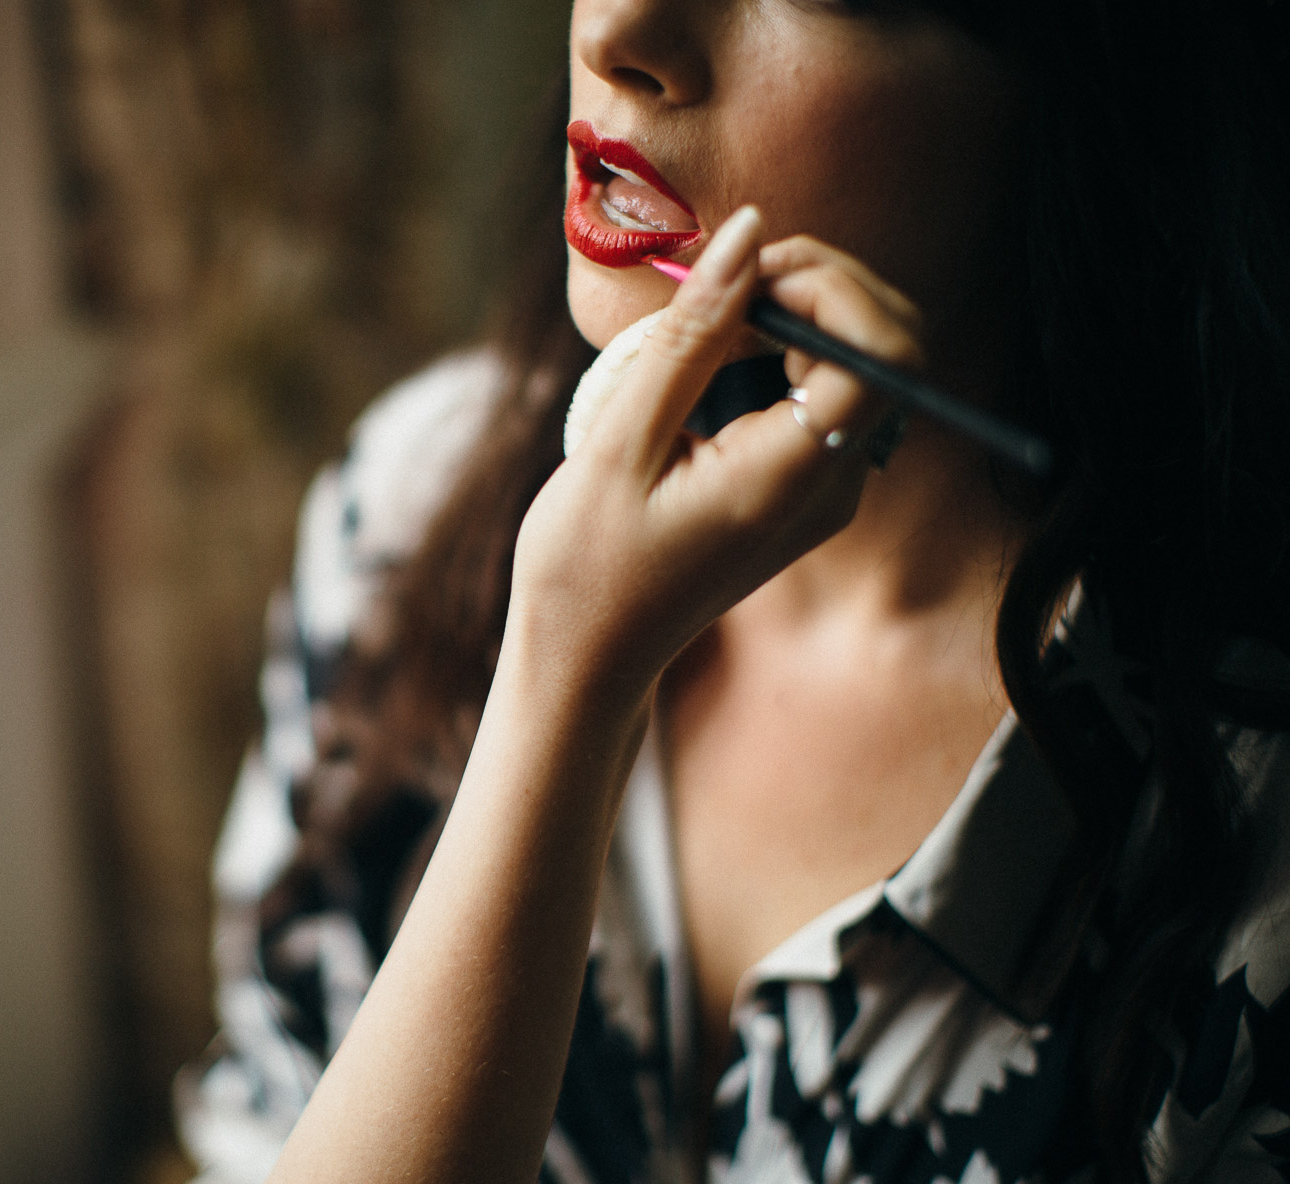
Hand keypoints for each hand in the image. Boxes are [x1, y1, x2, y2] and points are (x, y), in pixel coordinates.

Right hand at [506, 206, 924, 712]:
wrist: (585, 658)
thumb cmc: (584, 564)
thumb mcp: (618, 441)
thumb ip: (691, 334)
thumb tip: (750, 232)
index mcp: (791, 480)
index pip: (883, 353)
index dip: (830, 287)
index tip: (745, 276)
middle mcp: (831, 487)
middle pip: (890, 346)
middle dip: (822, 285)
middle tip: (730, 279)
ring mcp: (826, 492)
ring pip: (865, 362)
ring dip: (800, 312)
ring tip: (712, 317)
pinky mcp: (806, 490)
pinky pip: (827, 393)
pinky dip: (785, 350)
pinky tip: (716, 358)